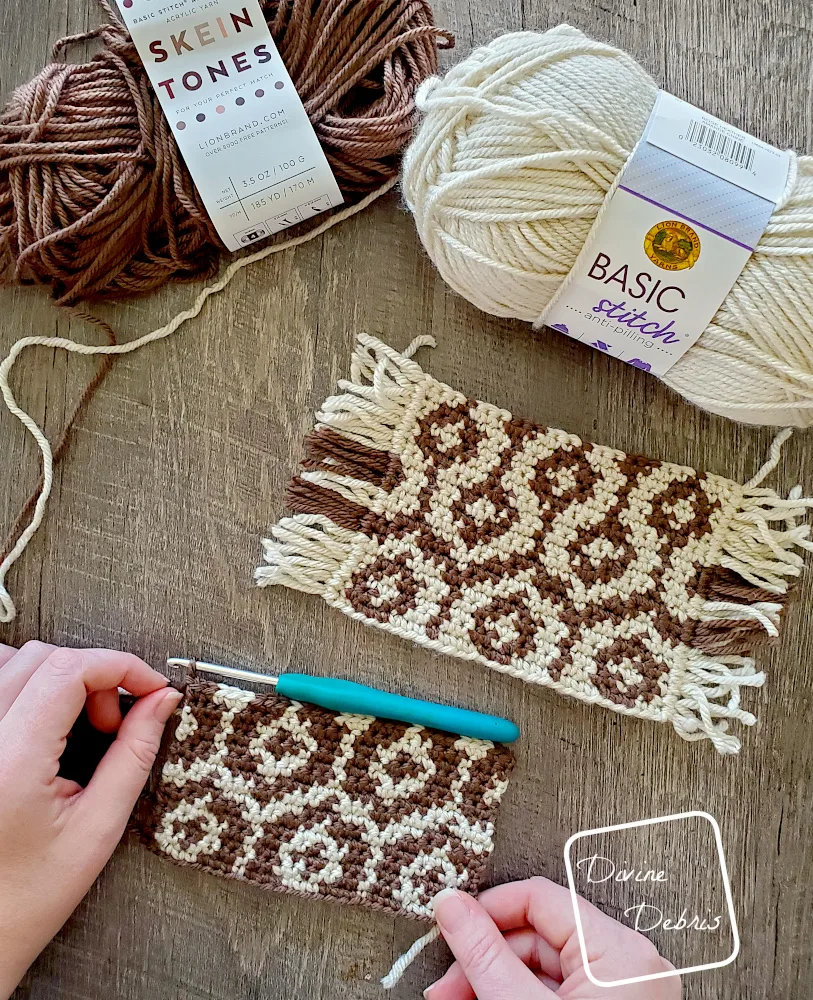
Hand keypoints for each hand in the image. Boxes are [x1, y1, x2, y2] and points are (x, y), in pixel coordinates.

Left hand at [0, 642, 180, 998]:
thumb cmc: (27, 897)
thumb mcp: (98, 828)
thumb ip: (133, 755)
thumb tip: (161, 702)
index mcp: (12, 762)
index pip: (70, 670)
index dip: (121, 666)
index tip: (152, 687)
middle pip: (43, 657)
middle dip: (95, 675)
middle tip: (116, 721)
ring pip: (12, 661)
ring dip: (59, 676)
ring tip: (80, 723)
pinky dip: (26, 685)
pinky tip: (47, 721)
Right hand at [425, 878, 679, 998]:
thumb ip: (483, 953)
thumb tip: (451, 905)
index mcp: (617, 952)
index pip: (539, 899)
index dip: (488, 909)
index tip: (450, 927)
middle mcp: (629, 965)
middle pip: (537, 937)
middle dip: (483, 962)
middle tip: (445, 990)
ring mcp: (623, 993)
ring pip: (542, 969)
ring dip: (493, 984)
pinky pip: (558, 994)